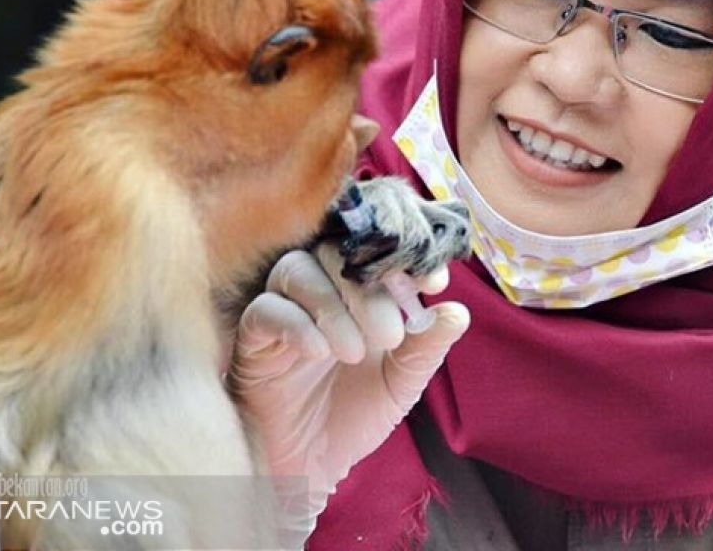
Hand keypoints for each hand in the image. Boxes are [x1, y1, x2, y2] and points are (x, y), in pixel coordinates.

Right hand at [227, 246, 468, 548]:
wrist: (312, 464)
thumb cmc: (355, 415)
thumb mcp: (401, 383)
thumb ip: (425, 346)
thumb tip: (458, 312)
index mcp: (360, 292)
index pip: (377, 248)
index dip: (406, 254)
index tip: (434, 282)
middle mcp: (321, 290)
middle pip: (336, 252)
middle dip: (368, 289)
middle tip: (389, 334)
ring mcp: (284, 308)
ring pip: (297, 269)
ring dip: (332, 306)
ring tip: (354, 352)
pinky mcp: (253, 336)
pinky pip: (266, 310)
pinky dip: (296, 325)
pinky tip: (320, 353)